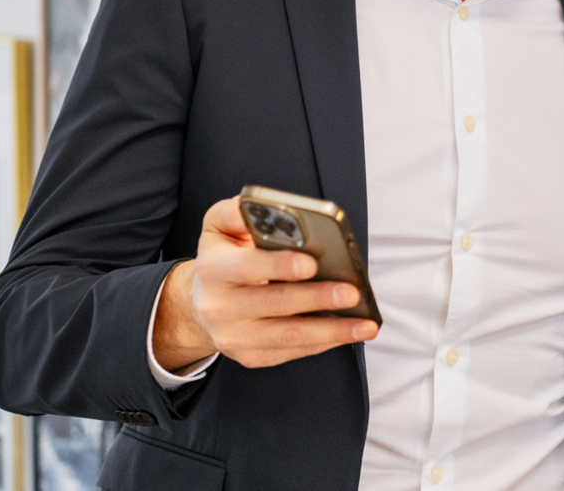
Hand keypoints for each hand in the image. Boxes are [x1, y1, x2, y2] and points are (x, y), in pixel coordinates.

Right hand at [152, 196, 378, 370]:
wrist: (199, 306)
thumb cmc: (221, 258)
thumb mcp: (218, 227)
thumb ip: (236, 211)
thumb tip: (268, 206)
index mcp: (216, 269)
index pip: (249, 267)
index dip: (280, 266)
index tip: (311, 263)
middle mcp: (222, 307)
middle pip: (275, 304)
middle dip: (317, 298)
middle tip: (351, 293)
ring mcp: (236, 337)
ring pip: (289, 336)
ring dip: (331, 331)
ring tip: (365, 324)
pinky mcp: (252, 356)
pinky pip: (292, 351)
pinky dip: (323, 342)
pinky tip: (349, 332)